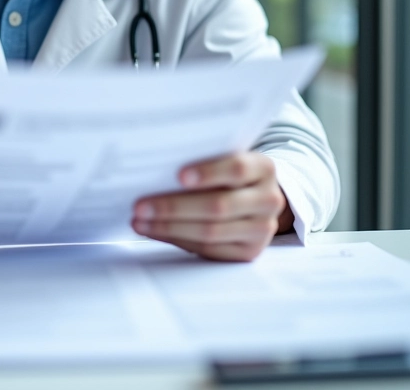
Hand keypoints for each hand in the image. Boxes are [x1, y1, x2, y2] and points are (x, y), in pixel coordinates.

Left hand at [132, 152, 292, 261]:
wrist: (255, 196)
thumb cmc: (226, 171)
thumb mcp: (224, 157)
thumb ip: (201, 157)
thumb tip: (154, 165)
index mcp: (263, 167)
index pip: (237, 168)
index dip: (208, 172)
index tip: (179, 176)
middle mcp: (269, 199)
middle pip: (219, 205)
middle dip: (174, 206)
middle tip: (140, 206)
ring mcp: (262, 229)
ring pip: (211, 232)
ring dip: (169, 227)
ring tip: (140, 221)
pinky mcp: (249, 252)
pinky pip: (209, 250)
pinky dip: (178, 240)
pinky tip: (156, 232)